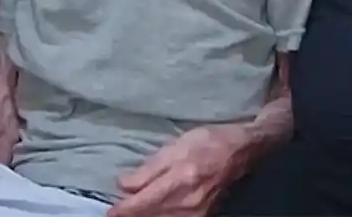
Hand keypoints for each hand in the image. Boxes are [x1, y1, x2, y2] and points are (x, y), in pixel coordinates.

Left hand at [108, 125, 247, 216]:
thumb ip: (148, 169)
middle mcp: (187, 203)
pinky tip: (154, 212)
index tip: (109, 212)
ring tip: (133, 210)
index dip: (122, 210)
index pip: (142, 204)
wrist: (242, 152)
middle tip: (116, 211)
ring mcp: (197, 214)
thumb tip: (123, 185)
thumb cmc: (207, 142)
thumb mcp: (175, 146)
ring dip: (145, 216)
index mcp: (179, 180)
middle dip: (131, 215)